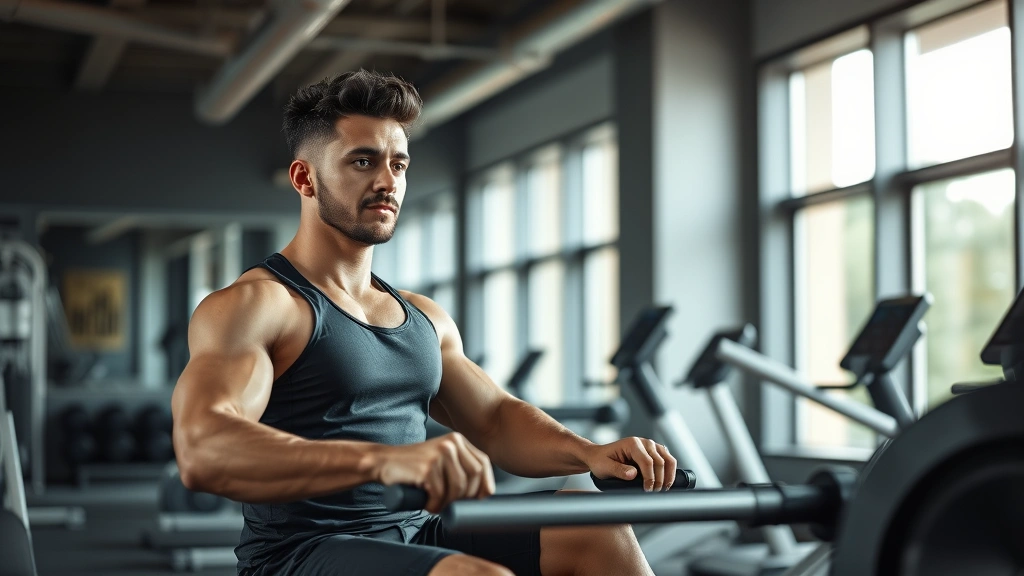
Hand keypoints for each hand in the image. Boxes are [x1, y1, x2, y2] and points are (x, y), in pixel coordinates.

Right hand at [376, 432, 495, 512]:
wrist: (383, 462)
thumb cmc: (414, 467)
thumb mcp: (442, 460)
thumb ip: (460, 467)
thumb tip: (483, 494)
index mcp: (458, 440)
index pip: (483, 464)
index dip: (484, 485)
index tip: (477, 501)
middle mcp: (451, 443)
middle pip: (474, 476)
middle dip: (466, 497)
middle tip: (452, 505)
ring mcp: (439, 453)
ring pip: (458, 487)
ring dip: (448, 503)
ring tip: (436, 504)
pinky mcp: (427, 466)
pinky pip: (439, 494)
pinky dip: (434, 505)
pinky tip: (426, 503)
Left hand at [586, 437, 676, 491]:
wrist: (599, 456)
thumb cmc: (601, 460)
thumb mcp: (605, 467)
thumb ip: (619, 470)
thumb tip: (633, 474)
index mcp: (632, 444)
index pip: (647, 461)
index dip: (650, 478)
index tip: (648, 490)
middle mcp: (644, 442)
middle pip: (660, 461)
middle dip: (659, 479)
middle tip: (654, 493)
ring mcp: (651, 446)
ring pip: (668, 459)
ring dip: (668, 476)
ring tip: (662, 489)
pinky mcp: (655, 451)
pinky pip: (668, 460)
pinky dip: (669, 472)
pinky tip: (665, 483)